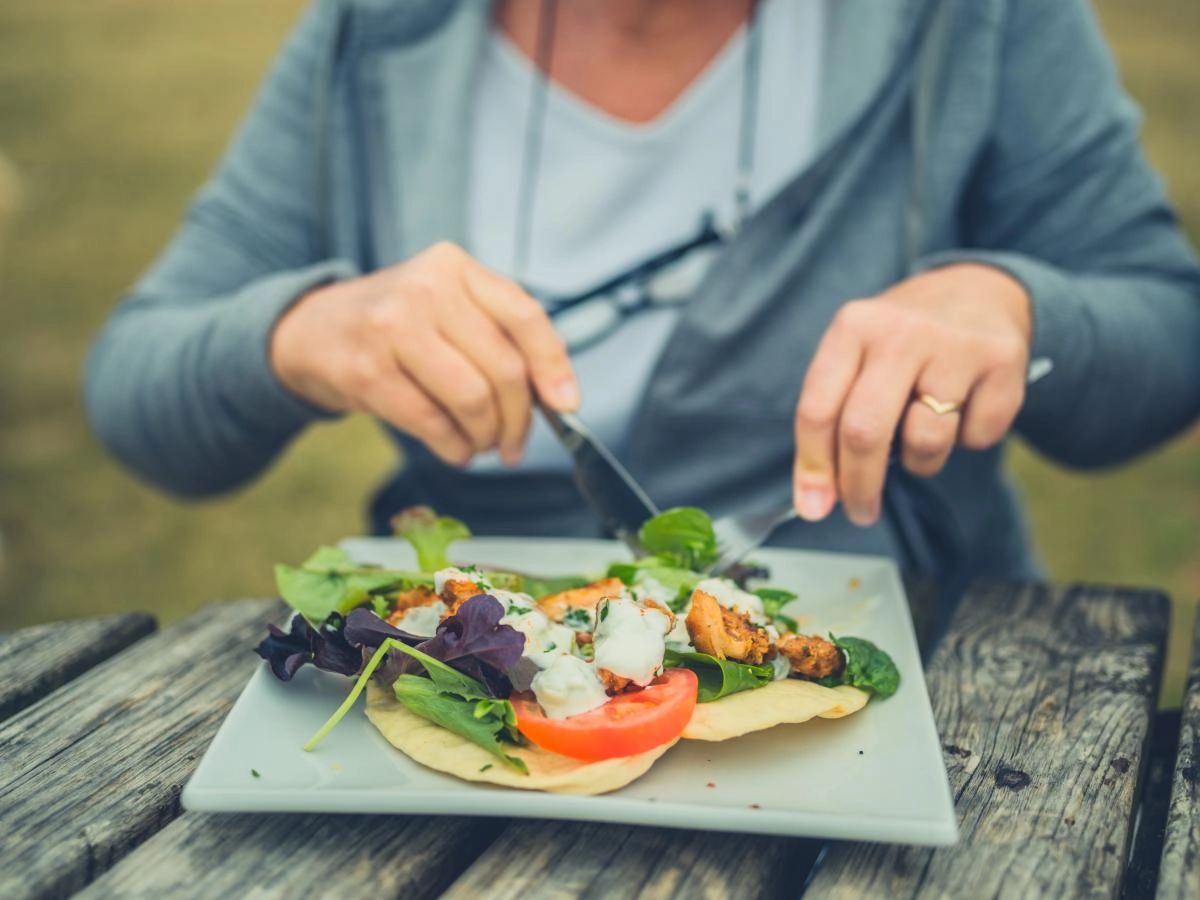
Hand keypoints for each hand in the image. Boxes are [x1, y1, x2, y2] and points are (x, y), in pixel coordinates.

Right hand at [269, 242, 578, 465]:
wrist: (311, 331)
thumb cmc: (396, 327)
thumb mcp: (448, 308)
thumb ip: (498, 336)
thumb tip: (556, 394)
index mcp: (457, 268)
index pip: (525, 317)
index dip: (554, 366)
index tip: (566, 404)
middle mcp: (427, 288)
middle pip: (503, 368)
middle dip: (519, 419)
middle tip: (514, 443)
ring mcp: (393, 326)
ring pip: (471, 398)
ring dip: (485, 435)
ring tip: (482, 444)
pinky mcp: (367, 370)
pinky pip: (431, 422)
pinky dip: (453, 446)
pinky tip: (455, 448)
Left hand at [792, 264, 1032, 525]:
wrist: (980, 291)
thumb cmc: (904, 339)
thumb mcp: (858, 353)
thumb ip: (833, 415)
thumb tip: (817, 497)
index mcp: (853, 327)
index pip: (817, 410)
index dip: (813, 467)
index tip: (814, 506)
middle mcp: (901, 331)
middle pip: (865, 431)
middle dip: (859, 485)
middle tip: (860, 511)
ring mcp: (956, 345)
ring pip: (925, 443)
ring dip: (920, 461)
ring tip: (921, 436)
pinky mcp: (1003, 363)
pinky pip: (977, 438)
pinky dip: (968, 439)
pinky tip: (965, 407)